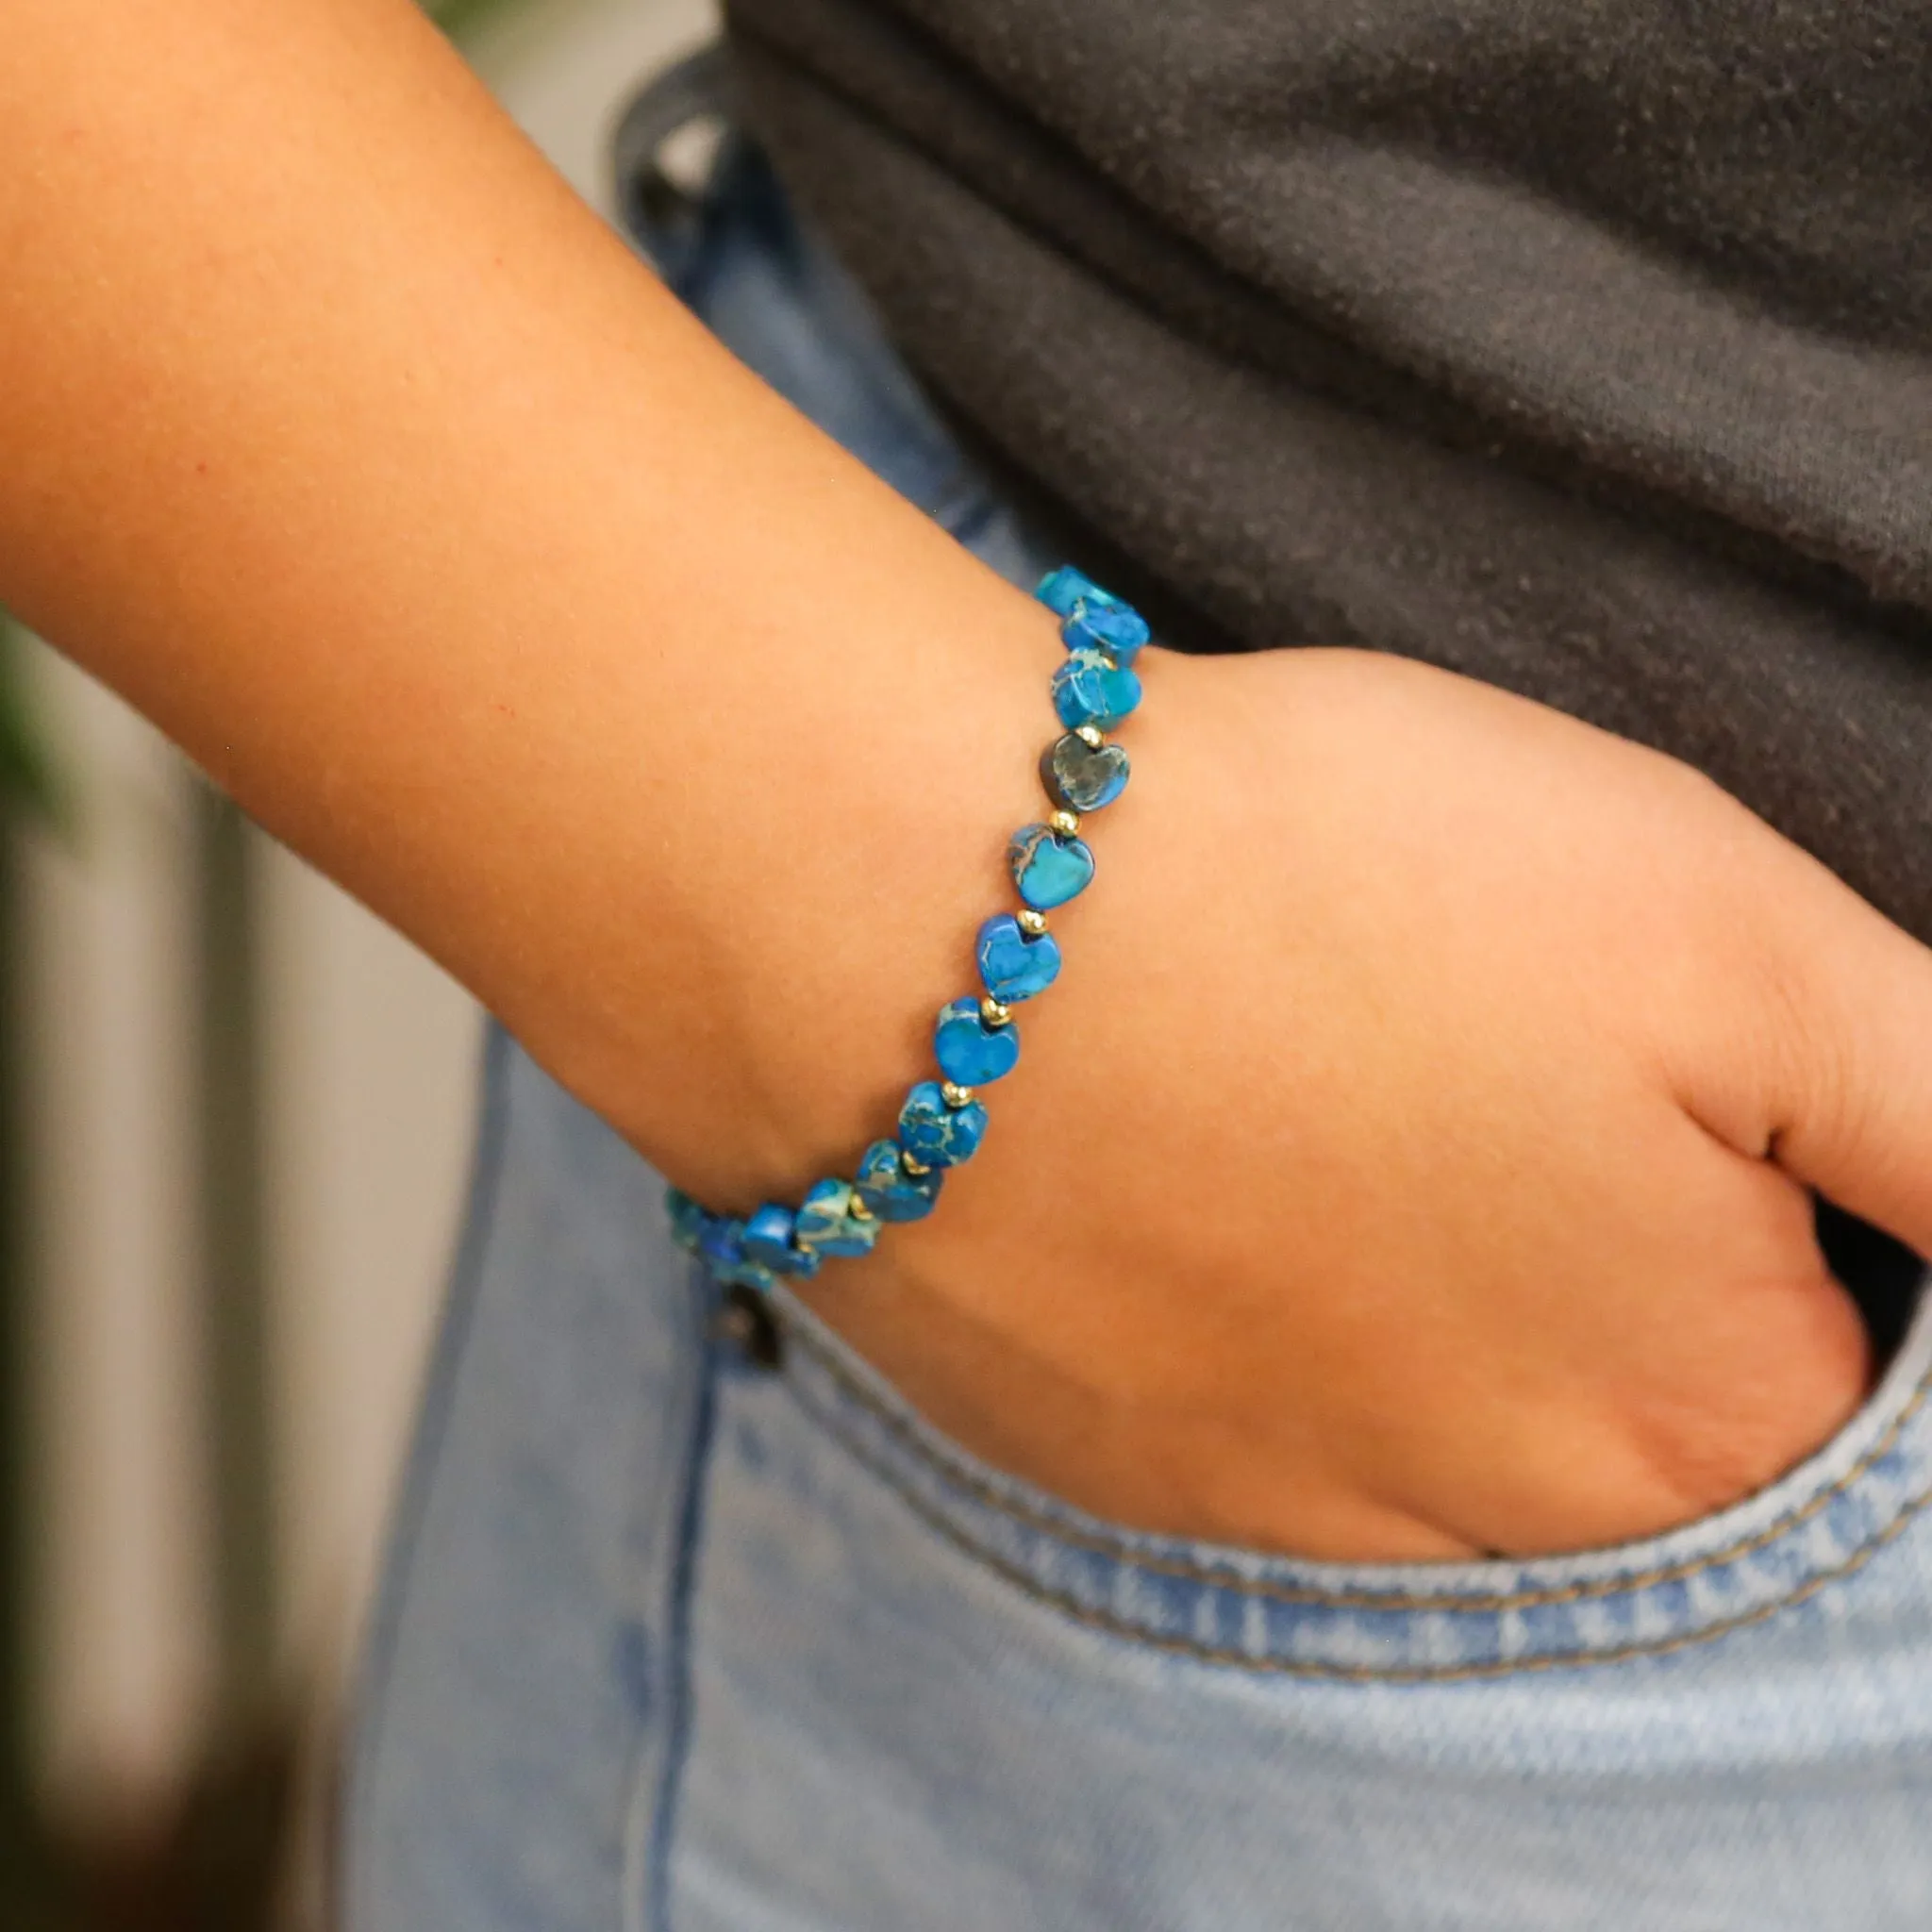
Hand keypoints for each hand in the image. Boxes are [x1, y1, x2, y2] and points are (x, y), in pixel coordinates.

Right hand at [808, 647, 1931, 1561]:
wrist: (916, 915)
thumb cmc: (1331, 884)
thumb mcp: (1734, 937)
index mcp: (1698, 1417)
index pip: (1846, 1356)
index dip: (1769, 1182)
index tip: (1630, 1057)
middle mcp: (1497, 1532)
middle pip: (1619, 1407)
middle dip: (1587, 1241)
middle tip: (1451, 1055)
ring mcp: (1275, 1519)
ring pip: (1426, 1423)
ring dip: (1408, 1278)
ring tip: (1316, 1098)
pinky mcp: (1104, 1468)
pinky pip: (1247, 1424)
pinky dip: (1251, 1303)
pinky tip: (1193, 1163)